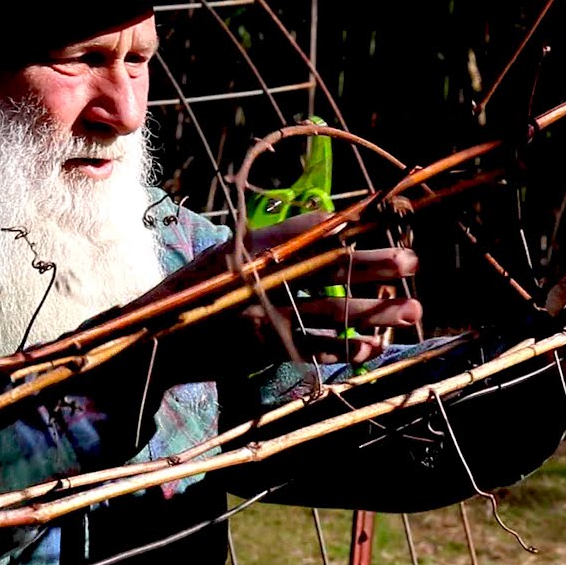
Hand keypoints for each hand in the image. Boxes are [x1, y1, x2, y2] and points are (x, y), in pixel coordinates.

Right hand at [131, 213, 422, 380]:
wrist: (152, 340)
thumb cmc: (194, 295)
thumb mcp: (226, 257)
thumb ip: (269, 241)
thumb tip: (325, 224)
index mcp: (251, 247)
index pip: (308, 228)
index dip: (349, 223)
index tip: (384, 215)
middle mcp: (258, 277)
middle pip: (326, 267)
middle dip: (372, 264)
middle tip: (411, 260)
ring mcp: (261, 314)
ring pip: (329, 311)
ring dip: (374, 312)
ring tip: (413, 309)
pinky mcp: (261, 348)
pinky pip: (313, 347)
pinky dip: (344, 349)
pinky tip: (373, 347)